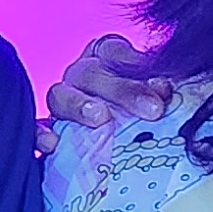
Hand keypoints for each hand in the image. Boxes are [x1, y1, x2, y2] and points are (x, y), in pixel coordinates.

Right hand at [45, 33, 172, 131]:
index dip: (138, 66)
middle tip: (152, 110)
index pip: (116, 52)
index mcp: (107, 58)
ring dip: (79, 105)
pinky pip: (35, 128)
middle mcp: (81, 77)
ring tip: (99, 119)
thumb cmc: (145, 117)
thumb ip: (163, 92)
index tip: (164, 88)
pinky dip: (40, 133)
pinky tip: (51, 143)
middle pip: (92, 74)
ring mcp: (62, 103)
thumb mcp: (158, 99)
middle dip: (123, 90)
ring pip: (60, 96)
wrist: (120, 159)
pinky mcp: (46, 132)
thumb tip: (176, 91)